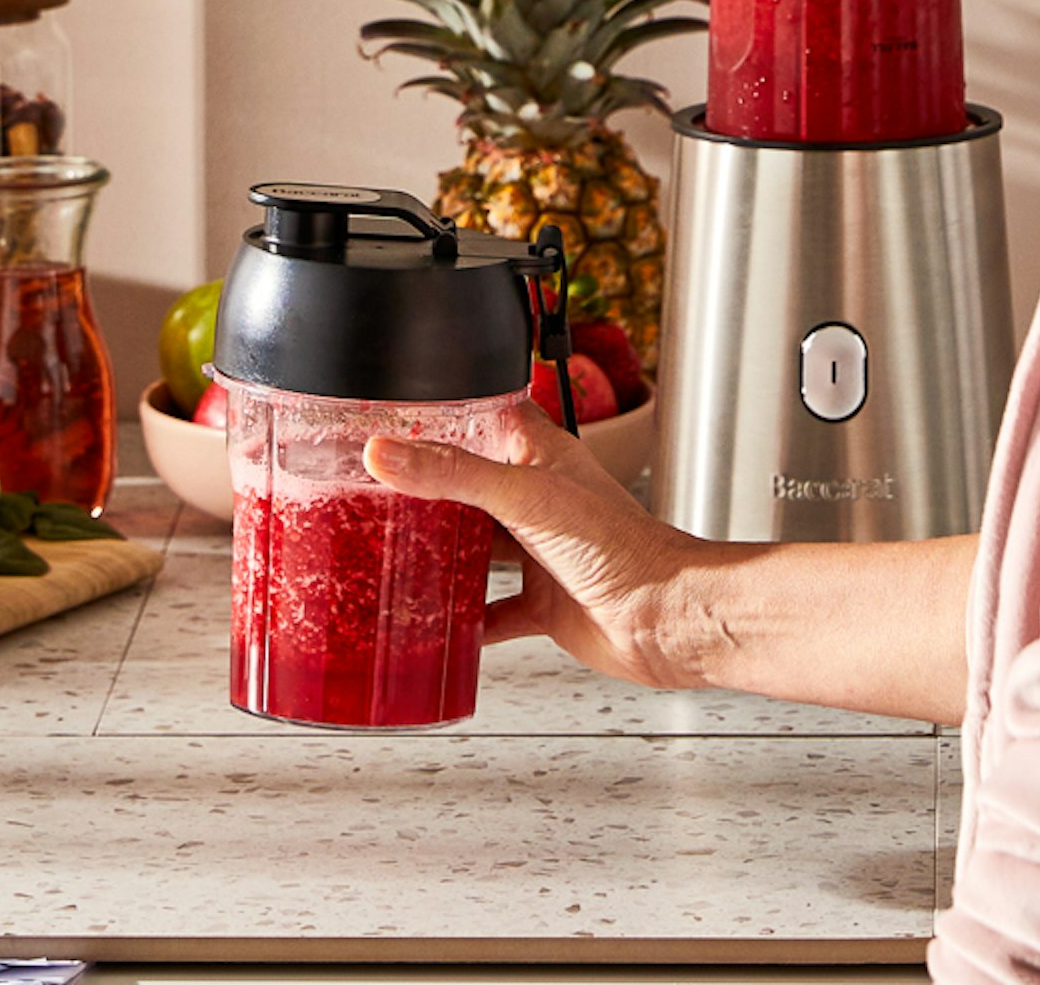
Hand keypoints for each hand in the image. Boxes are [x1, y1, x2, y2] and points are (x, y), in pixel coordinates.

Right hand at [364, 402, 723, 691]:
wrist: (665, 618)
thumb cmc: (622, 545)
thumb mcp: (526, 497)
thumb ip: (455, 475)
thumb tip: (387, 453)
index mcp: (541, 456)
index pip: (485, 419)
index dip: (443, 415)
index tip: (392, 420)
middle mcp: (538, 499)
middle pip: (471, 486)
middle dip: (428, 490)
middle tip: (374, 492)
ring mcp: (539, 551)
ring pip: (478, 547)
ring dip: (441, 553)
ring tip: (389, 553)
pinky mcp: (541, 603)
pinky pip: (491, 611)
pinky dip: (462, 619)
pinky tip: (432, 625)